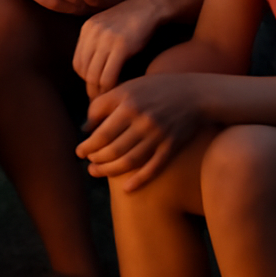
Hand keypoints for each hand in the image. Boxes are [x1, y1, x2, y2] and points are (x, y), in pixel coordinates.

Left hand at [73, 0, 160, 97]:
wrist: (150, 6)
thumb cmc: (132, 21)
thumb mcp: (108, 28)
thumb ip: (97, 44)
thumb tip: (90, 71)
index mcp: (87, 30)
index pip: (77, 62)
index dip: (84, 78)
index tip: (95, 87)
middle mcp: (92, 33)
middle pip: (83, 70)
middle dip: (90, 87)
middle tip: (101, 98)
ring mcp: (106, 39)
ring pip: (93, 75)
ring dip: (100, 90)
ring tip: (109, 97)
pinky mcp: (121, 46)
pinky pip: (108, 75)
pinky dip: (110, 87)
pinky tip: (118, 89)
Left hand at [76, 73, 201, 191]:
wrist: (195, 93)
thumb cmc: (155, 89)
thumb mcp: (128, 87)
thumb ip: (105, 104)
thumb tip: (85, 128)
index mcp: (128, 102)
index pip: (101, 132)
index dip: (87, 146)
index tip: (80, 152)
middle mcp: (142, 119)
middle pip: (112, 149)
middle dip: (96, 160)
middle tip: (88, 163)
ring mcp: (158, 134)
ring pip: (129, 161)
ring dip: (109, 171)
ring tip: (97, 172)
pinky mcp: (172, 146)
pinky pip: (153, 168)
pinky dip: (139, 180)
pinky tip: (127, 189)